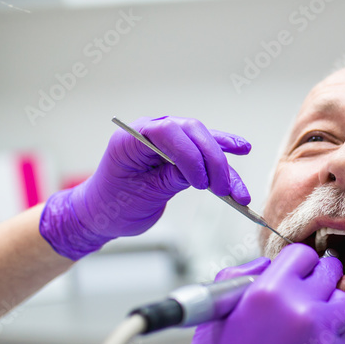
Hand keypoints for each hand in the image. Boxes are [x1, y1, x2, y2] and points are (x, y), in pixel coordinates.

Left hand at [40, 116, 251, 259]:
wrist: (103, 211)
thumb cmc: (113, 204)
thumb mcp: (141, 196)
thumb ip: (169, 179)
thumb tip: (201, 173)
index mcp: (132, 139)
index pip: (168, 132)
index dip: (189, 154)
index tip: (201, 183)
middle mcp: (150, 131)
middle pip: (192, 132)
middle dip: (212, 161)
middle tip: (222, 190)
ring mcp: (166, 139)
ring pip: (203, 140)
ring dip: (223, 165)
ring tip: (238, 192)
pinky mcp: (179, 151)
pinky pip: (204, 148)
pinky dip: (223, 153)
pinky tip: (241, 149)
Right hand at [120, 244, 344, 343]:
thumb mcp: (218, 308)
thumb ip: (246, 276)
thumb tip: (273, 265)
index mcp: (269, 290)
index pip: (303, 254)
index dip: (298, 262)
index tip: (296, 272)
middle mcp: (302, 308)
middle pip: (329, 273)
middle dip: (317, 279)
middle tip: (306, 293)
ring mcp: (322, 338)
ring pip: (343, 303)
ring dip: (328, 307)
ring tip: (306, 323)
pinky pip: (343, 337)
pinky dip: (329, 338)